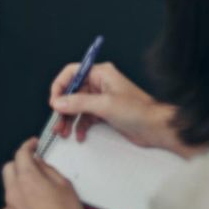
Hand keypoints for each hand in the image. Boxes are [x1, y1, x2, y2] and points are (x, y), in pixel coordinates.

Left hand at [0, 138, 81, 208]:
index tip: (34, 144)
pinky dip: (16, 203)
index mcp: (27, 178)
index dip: (27, 145)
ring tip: (34, 190)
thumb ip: (47, 170)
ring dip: (18, 183)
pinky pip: (8, 207)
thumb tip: (37, 162)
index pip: (20, 154)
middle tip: (33, 165)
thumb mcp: (64, 185)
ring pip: (8, 188)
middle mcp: (13, 192)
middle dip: (19, 163)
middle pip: (8, 168)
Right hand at [48, 60, 180, 151]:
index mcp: (101, 73)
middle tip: (57, 123)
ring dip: (69, 120)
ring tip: (64, 132)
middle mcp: (100, 84)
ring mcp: (102, 99)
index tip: (54, 102)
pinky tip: (79, 135)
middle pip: (73, 92)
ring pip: (77, 106)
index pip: (73, 72)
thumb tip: (59, 102)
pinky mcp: (105, 113)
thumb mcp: (104, 105)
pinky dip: (80, 126)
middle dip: (63, 108)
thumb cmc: (137, 110)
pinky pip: (86, 117)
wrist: (154, 127)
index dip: (61, 86)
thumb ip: (79, 103)